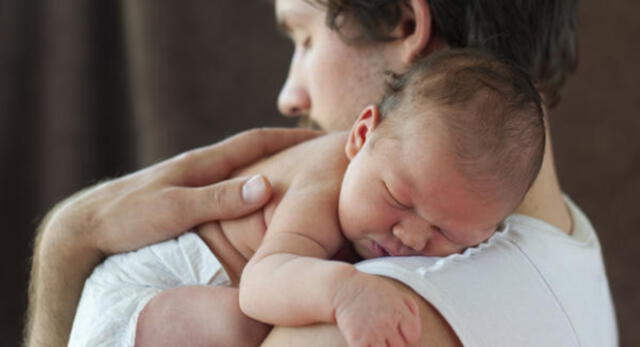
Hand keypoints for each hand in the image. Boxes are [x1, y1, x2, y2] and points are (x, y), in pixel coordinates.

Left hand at [47, 127, 320, 254]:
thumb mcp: (175, 208)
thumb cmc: (127, 216)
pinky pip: (230, 187)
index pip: (257, 141)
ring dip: (272, 169)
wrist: (87, 226)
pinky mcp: (188, 196)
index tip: (323, 139)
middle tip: (320, 157)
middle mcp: (203, 167)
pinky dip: (252, 187)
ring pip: (243, 170)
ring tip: (298, 179)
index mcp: (205, 163)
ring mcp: (196, 180)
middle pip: (255, 152)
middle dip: (288, 151)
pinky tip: (257, 202)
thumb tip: (267, 185)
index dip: (291, 139)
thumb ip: (219, 198)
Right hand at [334, 273, 421, 346]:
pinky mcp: (357, 339)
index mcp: (398, 311)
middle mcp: (387, 323)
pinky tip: (363, 341)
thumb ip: (409, 306)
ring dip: (380, 346)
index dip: (406, 335)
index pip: (413, 335)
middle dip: (392, 341)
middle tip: (381, 332)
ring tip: (373, 337)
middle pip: (399, 346)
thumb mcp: (393, 291)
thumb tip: (416, 320)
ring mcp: (372, 332)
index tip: (398, 331)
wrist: (342, 288)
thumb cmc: (369, 289)